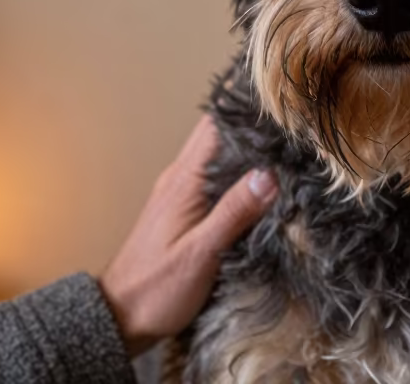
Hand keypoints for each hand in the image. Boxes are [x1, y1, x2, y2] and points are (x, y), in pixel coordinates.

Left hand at [99, 115, 277, 355]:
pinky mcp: (183, 206)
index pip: (216, 125)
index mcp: (184, 181)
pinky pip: (213, 170)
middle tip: (290, 106)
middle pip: (217, 130)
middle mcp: (180, 178)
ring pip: (216, 149)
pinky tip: (257, 169)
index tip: (278, 93)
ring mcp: (180, 191)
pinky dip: (236, 162)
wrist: (119, 316)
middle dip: (250, 114)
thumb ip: (233, 213)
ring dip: (244, 137)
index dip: (246, 105)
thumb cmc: (155, 290)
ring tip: (282, 129)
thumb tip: (269, 174)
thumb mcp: (200, 254)